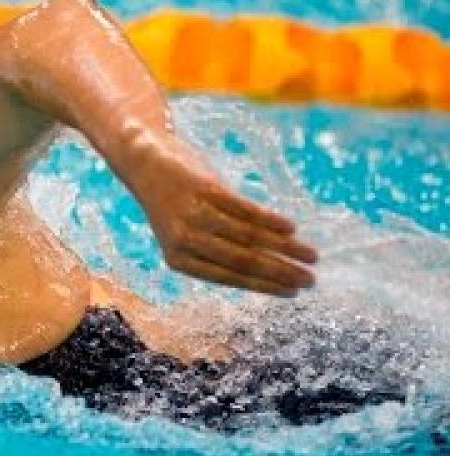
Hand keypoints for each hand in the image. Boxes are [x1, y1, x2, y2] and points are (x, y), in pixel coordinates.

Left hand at [125, 135, 317, 296]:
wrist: (144, 161)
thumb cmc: (172, 205)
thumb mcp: (186, 233)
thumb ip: (218, 251)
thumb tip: (269, 269)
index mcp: (179, 260)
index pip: (230, 278)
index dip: (264, 287)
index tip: (292, 294)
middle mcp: (184, 240)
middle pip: (243, 261)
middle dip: (281, 273)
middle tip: (311, 281)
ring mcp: (194, 214)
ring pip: (249, 237)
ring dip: (285, 248)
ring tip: (312, 256)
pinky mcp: (205, 189)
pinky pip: (244, 209)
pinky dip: (270, 220)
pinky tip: (292, 229)